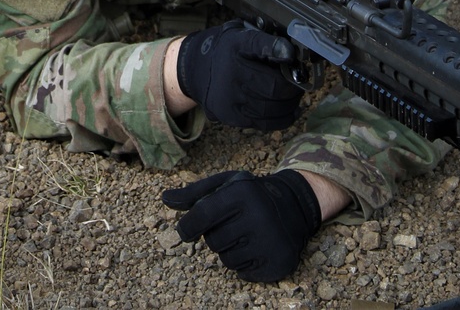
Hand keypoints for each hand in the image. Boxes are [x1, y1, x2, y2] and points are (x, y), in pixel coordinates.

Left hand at [162, 169, 321, 282]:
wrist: (294, 206)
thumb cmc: (251, 195)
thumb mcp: (225, 185)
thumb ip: (195, 193)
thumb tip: (165, 199)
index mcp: (242, 193)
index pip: (202, 215)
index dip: (187, 226)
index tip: (185, 231)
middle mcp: (258, 216)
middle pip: (213, 242)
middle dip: (214, 236)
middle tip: (229, 226)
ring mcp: (269, 242)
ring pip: (227, 260)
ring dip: (229, 251)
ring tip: (244, 235)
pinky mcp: (277, 262)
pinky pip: (243, 273)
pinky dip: (244, 264)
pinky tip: (255, 248)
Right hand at [175, 19, 301, 129]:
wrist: (196, 69)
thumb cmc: (227, 50)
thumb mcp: (241, 34)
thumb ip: (265, 40)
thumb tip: (294, 52)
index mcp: (236, 44)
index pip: (258, 44)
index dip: (277, 49)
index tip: (291, 54)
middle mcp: (232, 71)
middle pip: (274, 86)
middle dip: (293, 87)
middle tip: (300, 83)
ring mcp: (231, 97)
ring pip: (272, 108)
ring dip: (290, 104)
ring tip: (293, 97)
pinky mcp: (231, 116)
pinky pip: (265, 123)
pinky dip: (283, 118)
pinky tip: (289, 110)